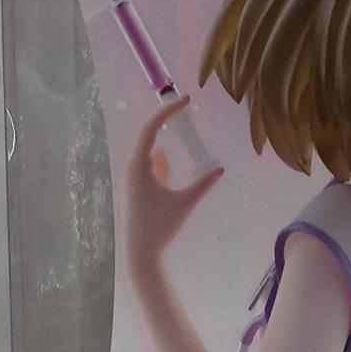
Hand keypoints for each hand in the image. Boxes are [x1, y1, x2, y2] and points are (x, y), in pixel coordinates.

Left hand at [125, 96, 223, 267]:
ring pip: (144, 146)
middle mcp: (131, 166)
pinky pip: (145, 161)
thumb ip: (202, 185)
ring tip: (175, 117)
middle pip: (146, 131)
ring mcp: (130, 176)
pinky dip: (156, 153)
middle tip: (183, 102)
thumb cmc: (159, 227)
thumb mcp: (184, 203)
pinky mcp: (133, 186)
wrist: (138, 252)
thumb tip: (220, 169)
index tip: (186, 99)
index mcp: (138, 165)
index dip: (168, 110)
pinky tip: (164, 153)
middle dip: (164, 115)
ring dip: (158, 132)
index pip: (151, 127)